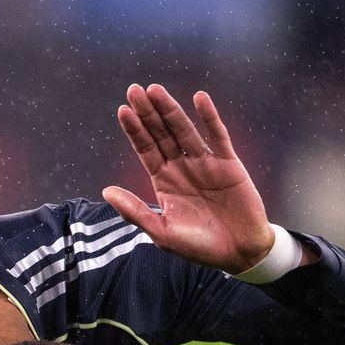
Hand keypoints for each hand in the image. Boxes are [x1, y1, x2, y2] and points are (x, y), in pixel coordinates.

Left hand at [103, 84, 275, 274]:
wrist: (239, 254)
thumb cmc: (199, 247)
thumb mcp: (162, 232)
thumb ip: (136, 211)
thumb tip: (106, 191)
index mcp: (164, 182)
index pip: (146, 149)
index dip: (135, 130)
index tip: (123, 110)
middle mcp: (182, 168)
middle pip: (161, 134)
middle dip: (147, 113)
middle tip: (134, 90)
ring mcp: (205, 163)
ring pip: (184, 131)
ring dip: (170, 110)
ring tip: (155, 90)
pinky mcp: (228, 164)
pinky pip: (218, 136)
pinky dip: (209, 117)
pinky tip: (199, 98)